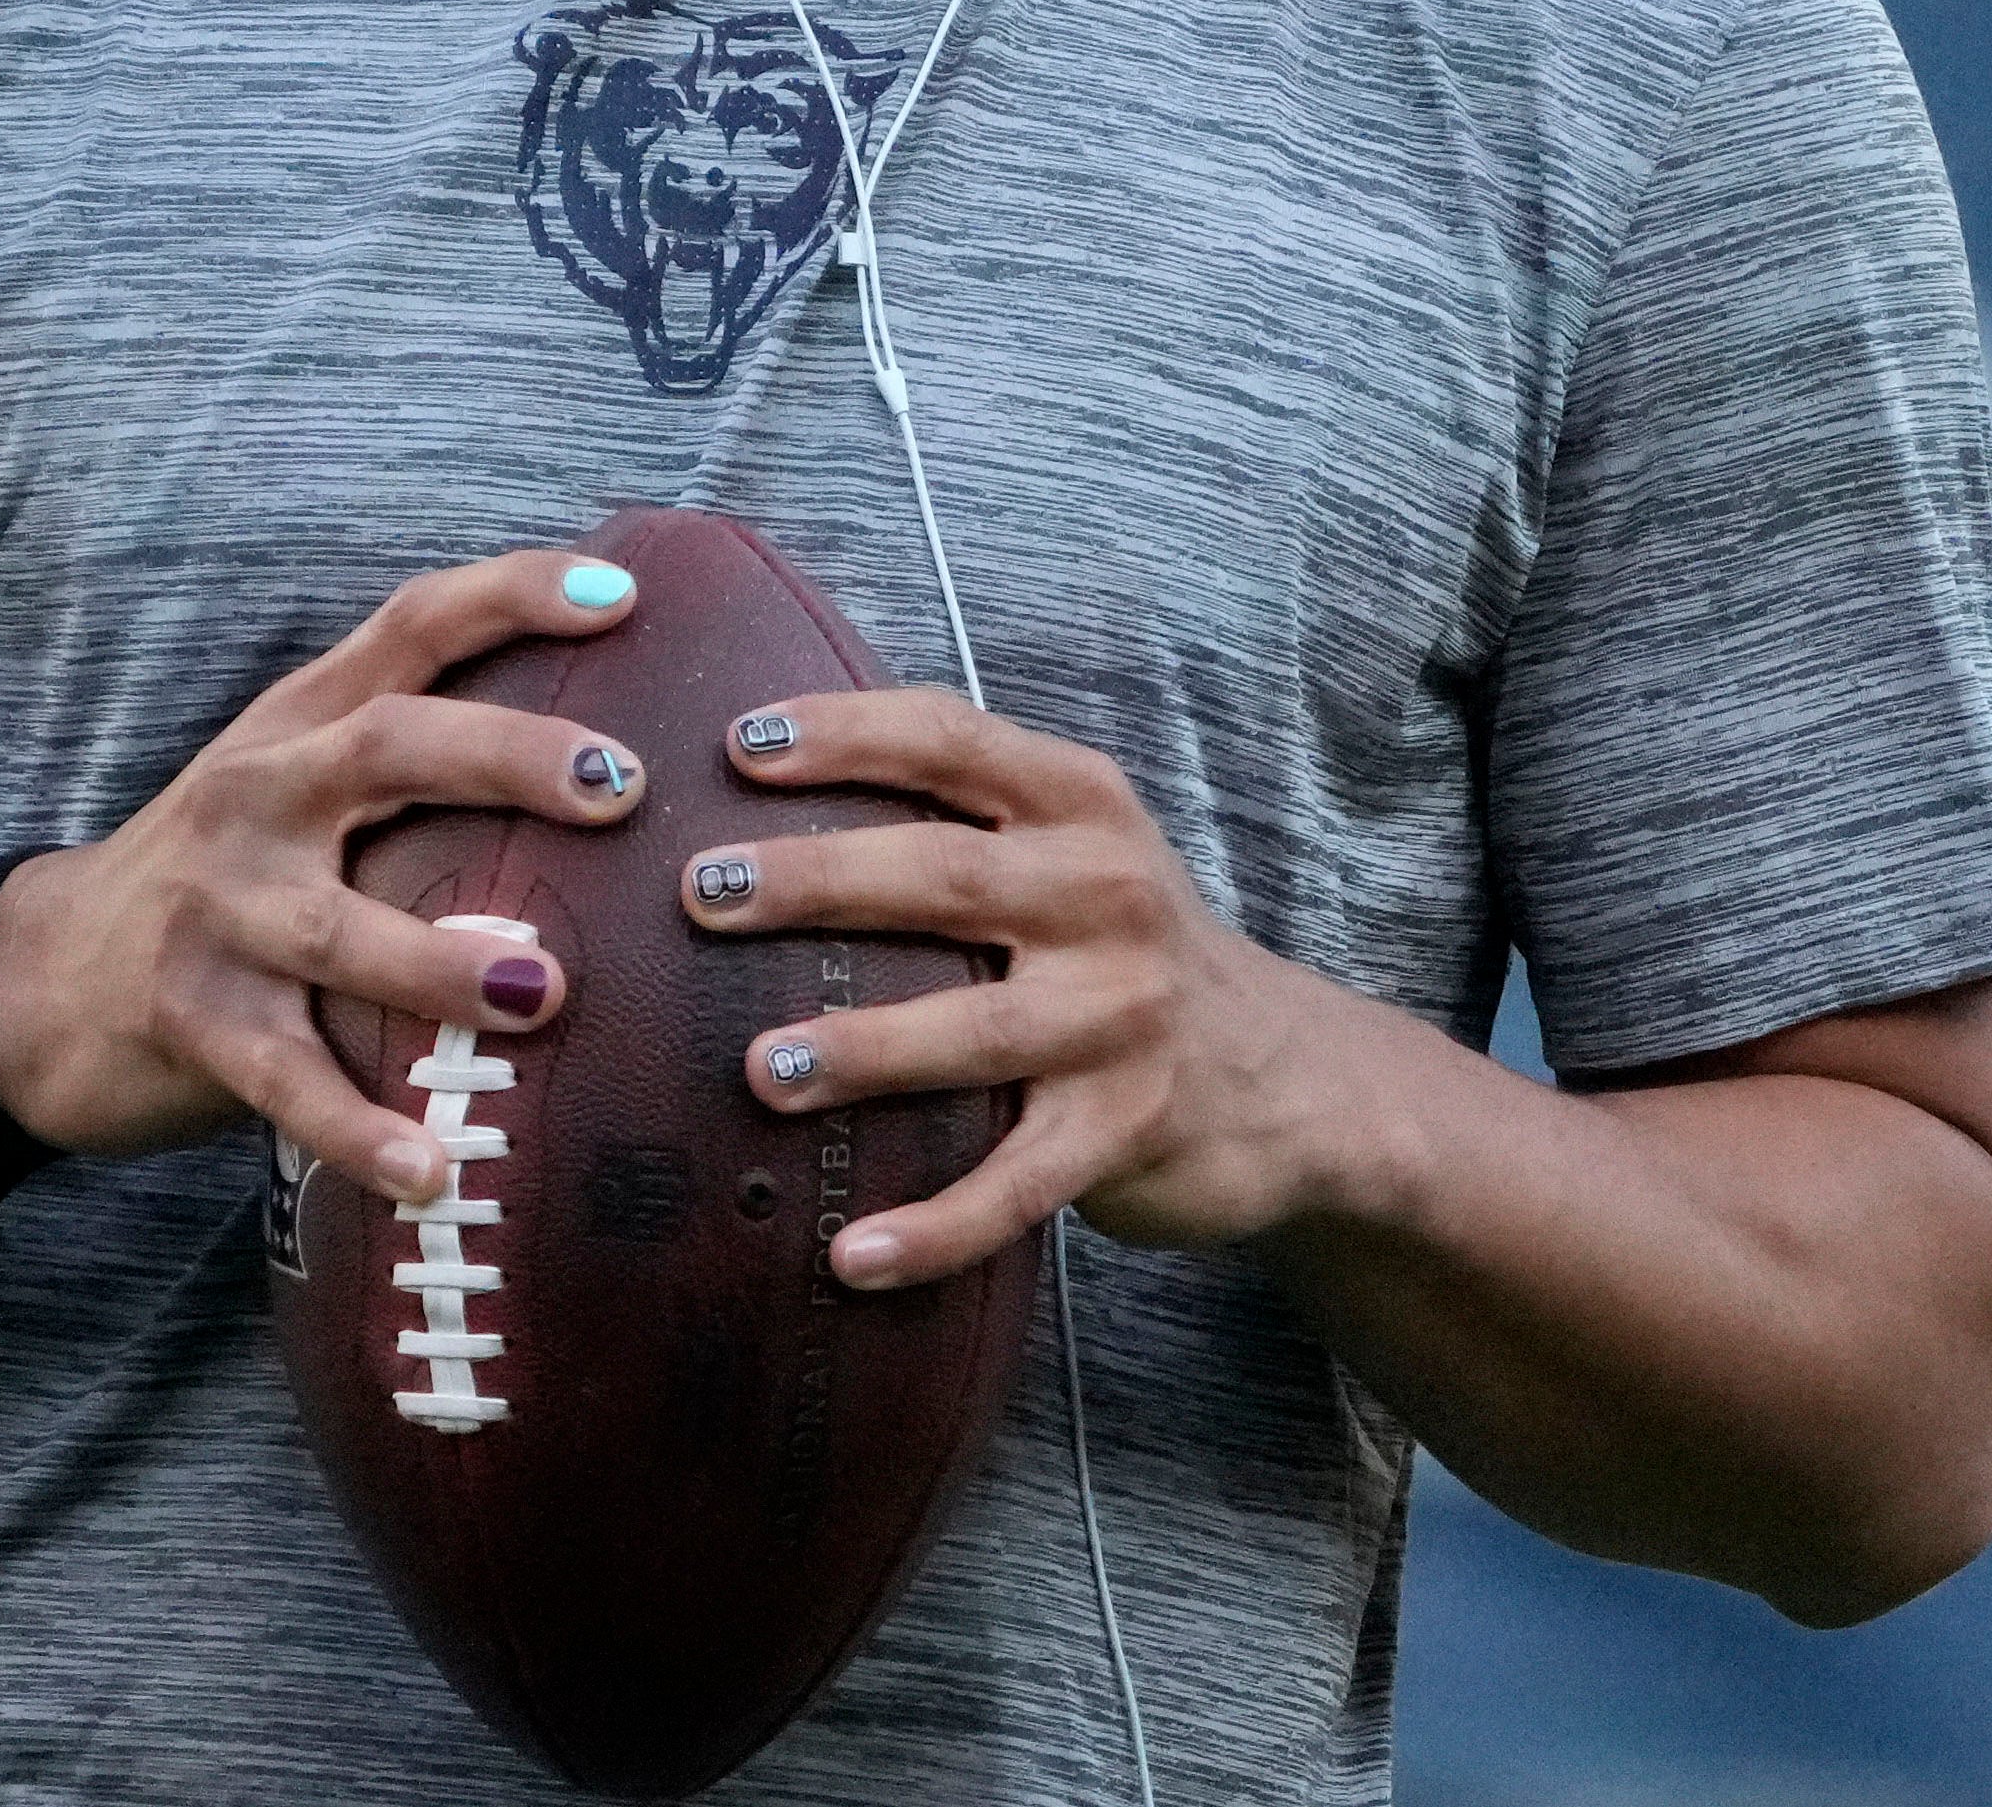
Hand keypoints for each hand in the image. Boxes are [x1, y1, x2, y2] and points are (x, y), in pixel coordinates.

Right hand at [0, 549, 651, 1190]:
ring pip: (338, 928)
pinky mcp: (190, 1019)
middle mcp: (261, 793)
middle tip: (620, 787)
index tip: (620, 594)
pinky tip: (432, 1172)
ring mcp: (219, 909)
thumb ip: (414, 757)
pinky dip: (357, 1128)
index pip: (411, 626)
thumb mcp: (296, 782)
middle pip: (389, 746)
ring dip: (443, 960)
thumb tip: (610, 753)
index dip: (511, 595)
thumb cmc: (223, 878)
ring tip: (546, 994)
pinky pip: (285, 1080)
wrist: (39, 983)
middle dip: (508, 759)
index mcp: (301, 723)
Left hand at [679, 691, 1360, 1293]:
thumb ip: (960, 811)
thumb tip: (755, 783)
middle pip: (946, 878)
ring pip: (976, 1029)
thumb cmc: (1122, 946)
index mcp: (1080, 804)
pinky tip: (852, 1255)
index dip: (844, 736)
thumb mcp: (1075, 846)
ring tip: (760, 1071)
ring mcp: (1121, 1016)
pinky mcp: (1127, 1129)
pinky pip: (1018, 1185)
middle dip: (816, 880)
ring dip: (863, 1049)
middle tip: (702, 894)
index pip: (953, 741)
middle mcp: (1107, 895)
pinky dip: (936, 1226)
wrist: (1289, 1075)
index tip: (738, 743)